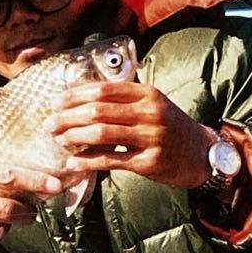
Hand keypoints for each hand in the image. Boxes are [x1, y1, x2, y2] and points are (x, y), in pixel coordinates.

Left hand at [45, 81, 216, 189]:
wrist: (202, 153)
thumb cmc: (171, 127)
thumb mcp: (153, 104)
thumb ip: (124, 100)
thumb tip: (82, 100)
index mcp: (147, 94)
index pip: (104, 89)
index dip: (76, 95)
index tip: (56, 102)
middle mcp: (150, 113)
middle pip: (98, 111)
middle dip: (68, 117)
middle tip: (49, 124)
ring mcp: (151, 137)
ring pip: (102, 134)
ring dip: (74, 137)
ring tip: (58, 140)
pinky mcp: (149, 162)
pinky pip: (111, 160)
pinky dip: (88, 161)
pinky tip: (73, 163)